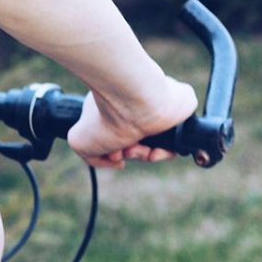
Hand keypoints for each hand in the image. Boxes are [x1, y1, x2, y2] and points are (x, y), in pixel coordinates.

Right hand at [67, 76, 197, 168]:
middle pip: (138, 142)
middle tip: (121, 151)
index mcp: (116, 106)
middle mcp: (138, 106)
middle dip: (130, 153)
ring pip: (157, 144)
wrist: (132, 101)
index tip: (112, 152)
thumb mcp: (79, 141)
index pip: (121, 135)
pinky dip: (165, 152)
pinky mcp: (182, 106)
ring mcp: (159, 107)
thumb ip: (92, 155)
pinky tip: (153, 151)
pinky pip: (177, 141)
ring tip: (135, 149)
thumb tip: (117, 161)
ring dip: (144, 155)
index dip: (115, 151)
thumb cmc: (104, 116)